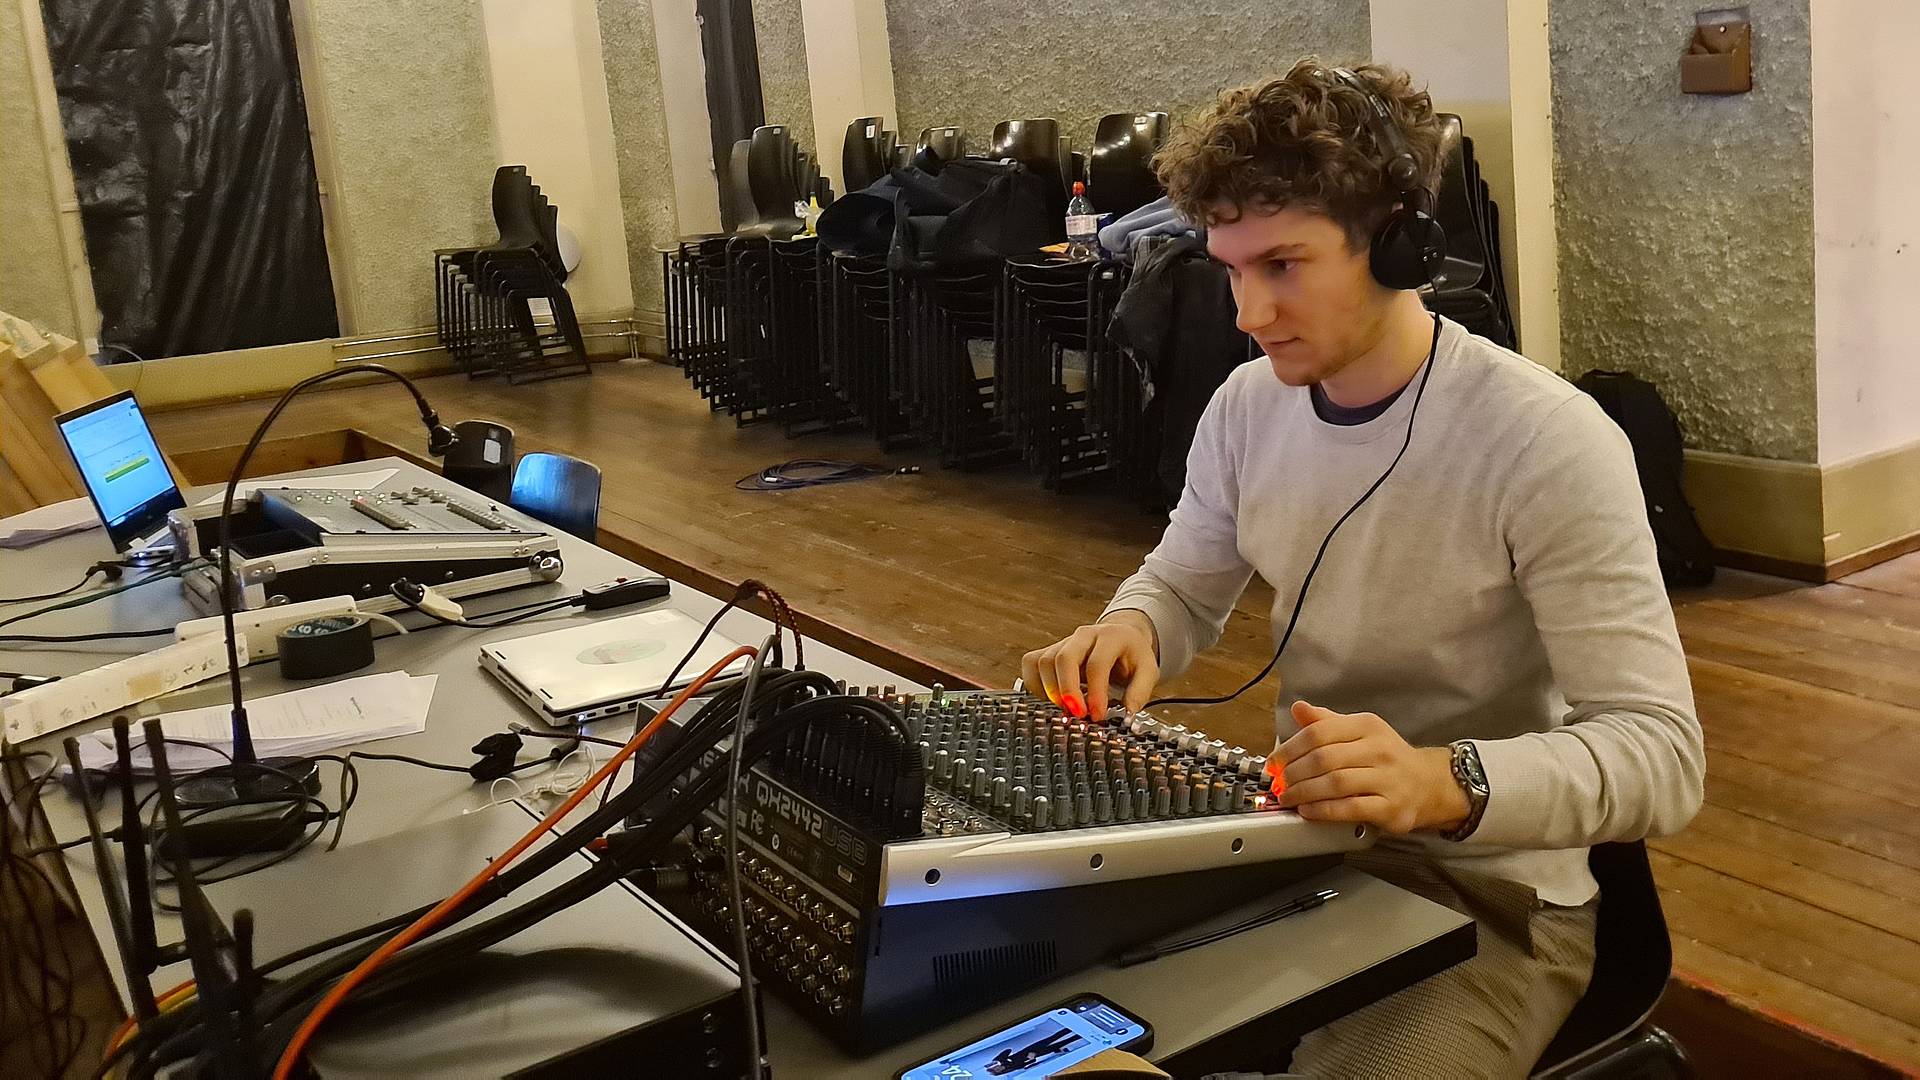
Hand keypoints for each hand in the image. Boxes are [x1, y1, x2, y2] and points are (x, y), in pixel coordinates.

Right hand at [1019, 611, 1159, 717]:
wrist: (1120, 638)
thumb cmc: (1132, 656)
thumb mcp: (1148, 671)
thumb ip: (1140, 692)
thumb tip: (1128, 713)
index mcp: (1111, 637)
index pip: (1097, 664)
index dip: (1095, 693)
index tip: (1097, 715)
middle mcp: (1084, 635)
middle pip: (1064, 657)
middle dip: (1067, 690)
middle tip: (1077, 714)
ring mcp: (1064, 641)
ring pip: (1044, 661)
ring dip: (1051, 691)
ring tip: (1067, 710)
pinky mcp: (1049, 650)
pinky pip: (1031, 664)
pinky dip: (1035, 685)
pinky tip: (1052, 700)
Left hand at [1275, 701, 1467, 834]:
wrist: (1429, 783)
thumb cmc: (1387, 757)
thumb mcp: (1359, 732)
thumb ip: (1327, 722)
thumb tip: (1298, 709)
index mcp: (1366, 726)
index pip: (1319, 732)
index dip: (1290, 748)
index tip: (1274, 762)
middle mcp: (1379, 750)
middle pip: (1324, 758)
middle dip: (1294, 773)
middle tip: (1279, 784)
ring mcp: (1387, 779)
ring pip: (1336, 783)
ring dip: (1304, 792)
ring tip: (1288, 798)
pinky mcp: (1390, 807)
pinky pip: (1350, 808)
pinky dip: (1324, 810)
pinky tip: (1308, 810)